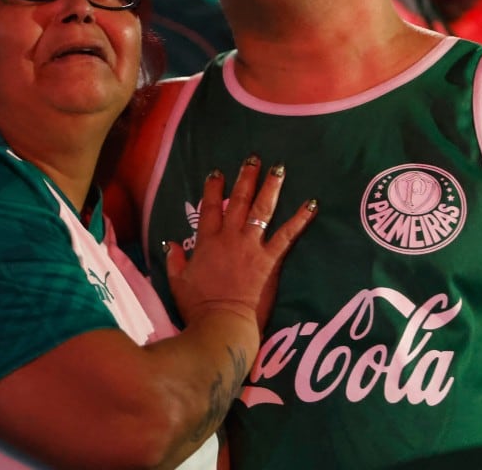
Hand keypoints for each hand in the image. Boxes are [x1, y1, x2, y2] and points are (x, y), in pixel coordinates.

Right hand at [164, 156, 316, 331]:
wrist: (220, 323)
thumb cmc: (197, 305)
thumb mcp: (177, 281)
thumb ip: (174, 260)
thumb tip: (168, 243)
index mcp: (206, 241)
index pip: (210, 207)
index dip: (213, 188)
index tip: (217, 172)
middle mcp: (229, 237)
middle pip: (239, 201)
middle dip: (246, 177)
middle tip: (254, 158)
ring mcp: (250, 246)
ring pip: (262, 210)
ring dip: (271, 187)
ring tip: (279, 168)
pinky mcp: (268, 259)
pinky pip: (287, 235)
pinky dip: (300, 219)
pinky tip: (312, 203)